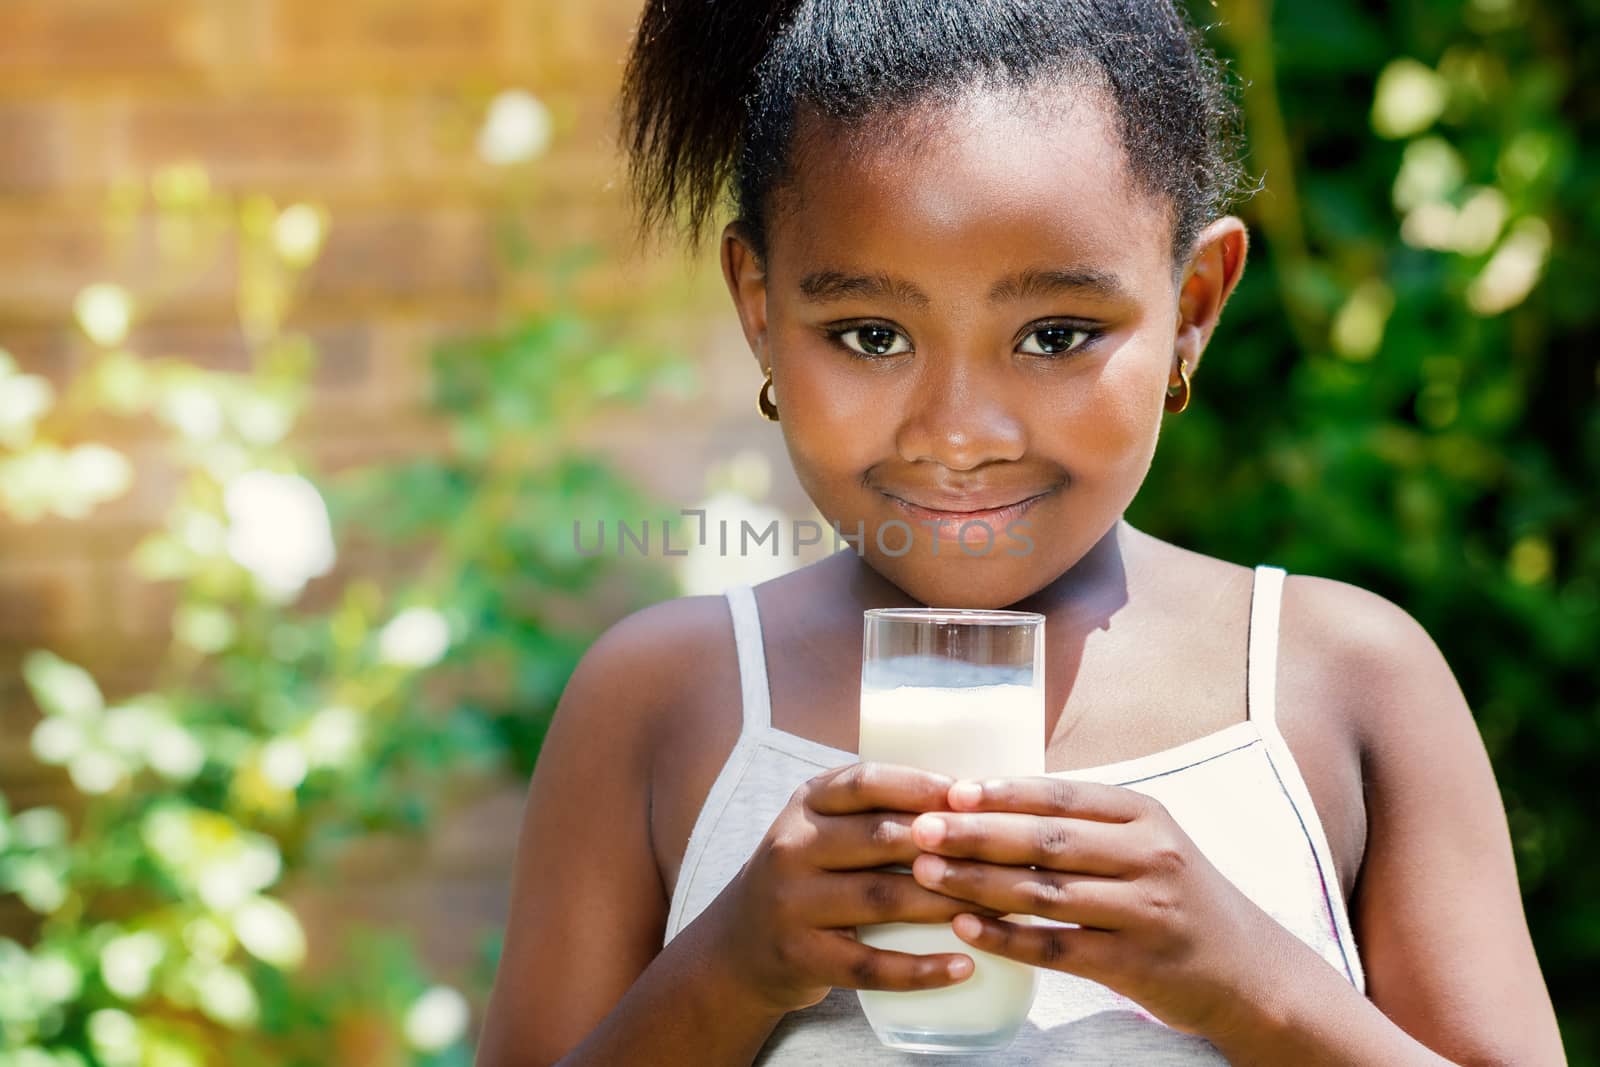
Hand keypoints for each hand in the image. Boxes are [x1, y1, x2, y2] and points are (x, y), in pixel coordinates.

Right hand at [702, 761, 1006, 1016]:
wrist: (740, 944)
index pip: (864, 783)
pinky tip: (964, 965)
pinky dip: (919, 969)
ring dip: (947, 903)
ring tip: (1001, 906)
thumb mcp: (821, 826)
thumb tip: (969, 792)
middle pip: (879, 839)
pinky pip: (869, 965)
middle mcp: (792, 848)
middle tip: (1004, 853)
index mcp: (805, 806)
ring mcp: (792, 904)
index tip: (969, 795)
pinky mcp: (801, 956)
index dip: (919, 786)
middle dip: (948, 845)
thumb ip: (874, 806)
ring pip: (881, 899)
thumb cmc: (807, 874)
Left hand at [906, 776, 1286, 1040]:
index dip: (1002, 793)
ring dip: (978, 882)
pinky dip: (1009, 937)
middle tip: (920, 829)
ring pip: (1045, 891)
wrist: (1249, 973)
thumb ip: (1085, 823)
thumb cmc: (1178, 897)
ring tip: (924, 873)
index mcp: (1145, 816)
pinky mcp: (1136, 964)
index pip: (1062, 796)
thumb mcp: (1147, 843)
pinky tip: (967, 927)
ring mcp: (1145, 911)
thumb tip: (993, 800)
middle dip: (975, 833)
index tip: (949, 790)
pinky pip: (1059, 947)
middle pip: (1046, 840)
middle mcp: (1149, 856)